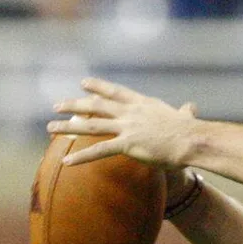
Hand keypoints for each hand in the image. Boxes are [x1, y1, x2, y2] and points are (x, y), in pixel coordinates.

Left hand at [47, 77, 197, 168]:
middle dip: (75, 104)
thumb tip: (192, 107)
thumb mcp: (186, 116)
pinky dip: (81, 156)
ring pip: (91, 125)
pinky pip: (99, 151)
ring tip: (50, 128)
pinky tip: (66, 161)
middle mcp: (132, 112)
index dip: (98, 87)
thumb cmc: (191, 131)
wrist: (192, 140)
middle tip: (58, 106)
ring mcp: (128, 127)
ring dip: (68, 127)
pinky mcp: (128, 144)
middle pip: (97, 106)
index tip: (83, 83)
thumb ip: (185, 111)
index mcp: (144, 104)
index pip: (117, 92)